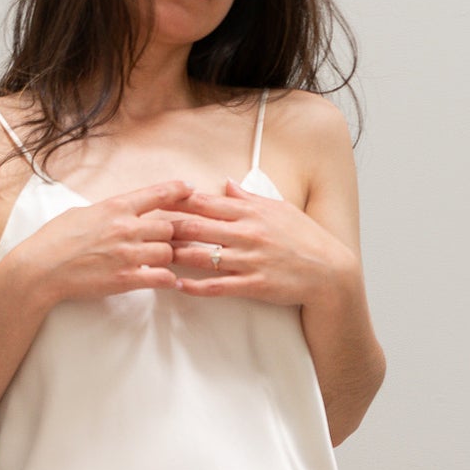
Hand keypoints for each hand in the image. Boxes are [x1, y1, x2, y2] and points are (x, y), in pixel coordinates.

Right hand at [31, 180, 192, 302]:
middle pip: (169, 227)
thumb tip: (114, 211)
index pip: (157, 194)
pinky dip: (168, 280)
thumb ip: (104, 212)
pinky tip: (169, 282)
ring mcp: (127, 254)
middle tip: (169, 241)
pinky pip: (160, 277)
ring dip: (167, 257)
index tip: (190, 189)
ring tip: (161, 262)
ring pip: (168, 252)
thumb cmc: (53, 240)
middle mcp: (126, 228)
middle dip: (171, 234)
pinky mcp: (125, 279)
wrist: (40, 269)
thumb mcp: (79, 213)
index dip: (178, 190)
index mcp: (115, 207)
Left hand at [164, 181, 357, 305]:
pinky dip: (195, 287)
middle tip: (141, 229)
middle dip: (166, 228)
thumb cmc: (303, 238)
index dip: (177, 202)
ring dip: (173, 257)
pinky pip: (217, 286)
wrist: (328, 271)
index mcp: (250, 213)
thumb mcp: (277, 209)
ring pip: (201, 256)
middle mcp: (246, 233)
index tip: (153, 201)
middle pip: (196, 227)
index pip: (205, 203)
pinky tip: (176, 286)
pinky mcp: (253, 285)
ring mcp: (248, 260)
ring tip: (150, 257)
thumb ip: (247, 197)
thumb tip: (225, 183)